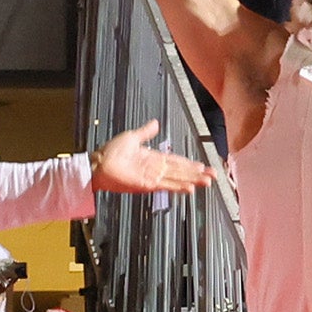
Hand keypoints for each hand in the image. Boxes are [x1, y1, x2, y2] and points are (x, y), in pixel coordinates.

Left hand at [90, 123, 216, 194]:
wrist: (98, 164)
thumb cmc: (111, 152)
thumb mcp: (132, 136)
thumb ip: (146, 131)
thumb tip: (155, 123)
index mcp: (153, 158)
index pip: (177, 160)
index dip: (191, 163)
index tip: (203, 165)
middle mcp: (155, 169)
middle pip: (181, 171)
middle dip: (198, 173)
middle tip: (213, 175)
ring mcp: (152, 177)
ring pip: (178, 179)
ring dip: (193, 180)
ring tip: (207, 182)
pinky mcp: (147, 184)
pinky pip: (166, 185)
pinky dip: (178, 187)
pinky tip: (189, 188)